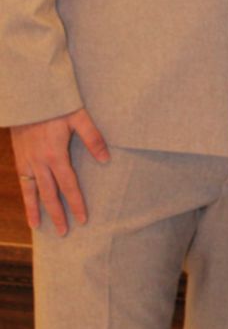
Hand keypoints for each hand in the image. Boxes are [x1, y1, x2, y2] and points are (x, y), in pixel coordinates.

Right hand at [10, 108, 109, 233]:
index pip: (69, 185)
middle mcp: (40, 162)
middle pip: (50, 194)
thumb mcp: (78, 116)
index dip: (76, 203)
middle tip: (64, 232)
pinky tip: (28, 207)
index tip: (83, 219)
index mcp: (56, 154)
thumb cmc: (56, 104)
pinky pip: (22, 182)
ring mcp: (27, 161)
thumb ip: (93, 137)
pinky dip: (25, 197)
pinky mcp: (19, 158)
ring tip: (39, 228)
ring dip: (37, 210)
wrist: (29, 96)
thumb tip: (106, 159)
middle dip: (57, 214)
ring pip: (32, 192)